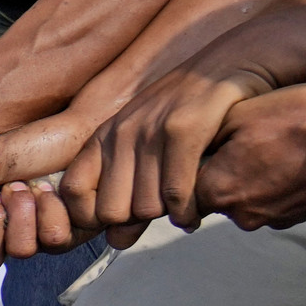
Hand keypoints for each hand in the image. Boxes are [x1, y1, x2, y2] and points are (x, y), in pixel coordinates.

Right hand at [0, 117, 85, 270]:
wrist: (78, 130)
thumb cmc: (32, 142)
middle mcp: (10, 233)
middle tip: (0, 192)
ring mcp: (40, 237)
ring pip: (21, 250)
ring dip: (24, 212)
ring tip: (32, 185)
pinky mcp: (71, 234)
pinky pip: (53, 239)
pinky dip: (50, 208)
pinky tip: (54, 188)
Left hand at [60, 56, 283, 236]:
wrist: (232, 63)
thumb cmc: (188, 112)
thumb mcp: (147, 145)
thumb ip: (130, 193)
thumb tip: (116, 242)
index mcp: (104, 136)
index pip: (73, 193)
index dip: (91, 217)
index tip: (120, 219)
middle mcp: (121, 132)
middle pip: (110, 212)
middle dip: (136, 222)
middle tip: (162, 213)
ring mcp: (151, 129)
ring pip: (145, 207)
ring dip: (167, 217)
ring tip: (184, 208)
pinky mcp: (184, 128)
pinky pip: (176, 193)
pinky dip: (187, 212)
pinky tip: (196, 211)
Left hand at [190, 83, 305, 228]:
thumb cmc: (302, 120)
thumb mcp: (242, 112)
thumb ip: (205, 135)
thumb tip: (189, 147)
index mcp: (215, 190)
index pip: (186, 184)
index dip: (198, 160)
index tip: (216, 141)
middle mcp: (239, 215)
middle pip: (218, 192)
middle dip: (228, 168)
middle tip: (254, 137)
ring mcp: (272, 219)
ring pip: (250, 196)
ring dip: (258, 175)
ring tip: (282, 144)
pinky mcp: (300, 218)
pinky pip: (279, 199)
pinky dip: (284, 182)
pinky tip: (300, 157)